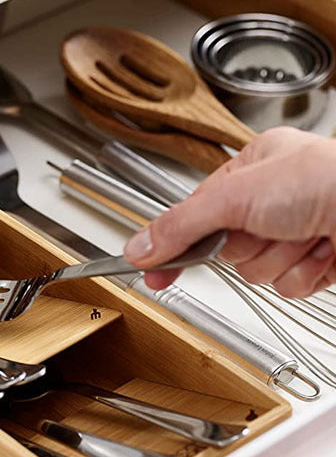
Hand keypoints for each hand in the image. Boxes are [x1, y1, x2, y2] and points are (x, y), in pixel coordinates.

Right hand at [123, 127, 335, 297]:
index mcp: (249, 170)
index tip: (149, 269)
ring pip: (257, 273)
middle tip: (265, 227)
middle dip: (248, 246)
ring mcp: (295, 231)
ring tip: (304, 234)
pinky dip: (305, 273)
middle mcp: (272, 200)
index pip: (194, 215)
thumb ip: (180, 225)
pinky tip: (322, 249)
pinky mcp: (317, 261)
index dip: (173, 244)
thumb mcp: (235, 195)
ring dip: (279, 259)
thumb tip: (139, 246)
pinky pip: (289, 286)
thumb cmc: (328, 178)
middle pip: (226, 250)